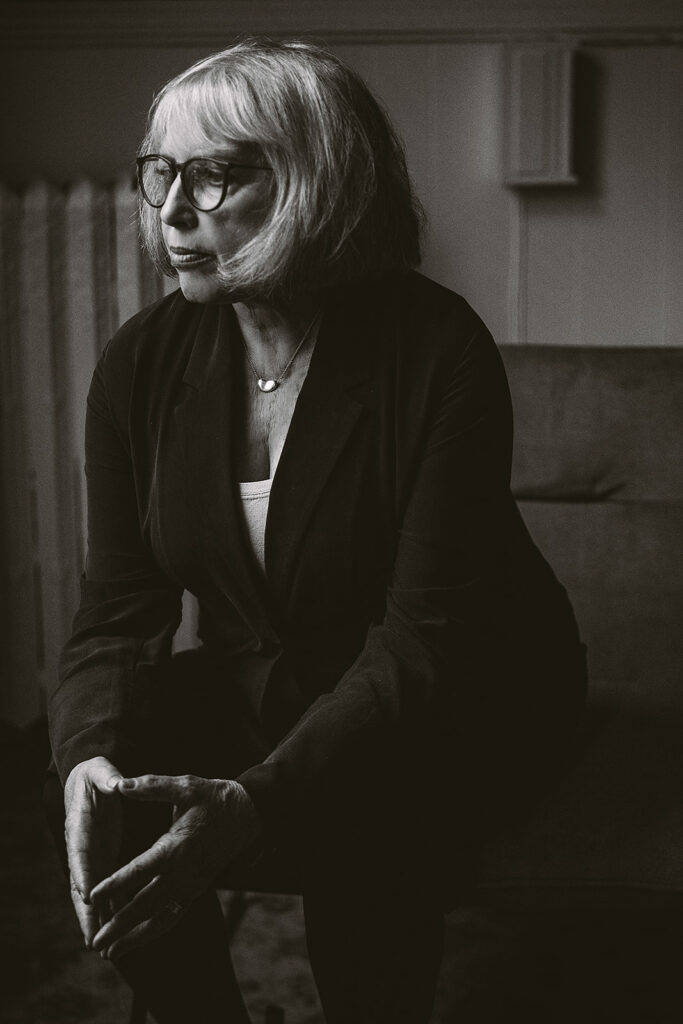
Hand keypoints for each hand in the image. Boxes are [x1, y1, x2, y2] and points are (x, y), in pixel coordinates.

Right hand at [63, 756, 123, 947]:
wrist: (90, 779)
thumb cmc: (97, 774)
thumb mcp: (102, 772)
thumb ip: (109, 778)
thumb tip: (117, 783)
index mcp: (80, 825)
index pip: (80, 852)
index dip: (83, 873)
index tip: (88, 893)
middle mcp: (82, 847)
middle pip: (81, 884)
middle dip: (87, 912)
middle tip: (92, 937)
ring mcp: (91, 857)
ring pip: (91, 894)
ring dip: (96, 919)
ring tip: (102, 946)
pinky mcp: (102, 860)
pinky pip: (104, 888)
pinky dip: (108, 908)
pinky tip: (117, 929)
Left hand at [88, 774, 262, 960]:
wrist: (248, 815)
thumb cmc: (214, 797)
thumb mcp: (186, 786)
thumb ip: (153, 786)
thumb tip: (122, 785)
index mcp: (177, 846)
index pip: (141, 870)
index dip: (116, 884)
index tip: (93, 896)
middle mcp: (184, 871)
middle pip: (147, 903)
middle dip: (120, 924)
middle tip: (96, 941)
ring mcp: (192, 884)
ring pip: (160, 917)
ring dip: (135, 937)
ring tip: (111, 954)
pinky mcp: (196, 890)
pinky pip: (173, 915)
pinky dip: (154, 931)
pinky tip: (136, 942)